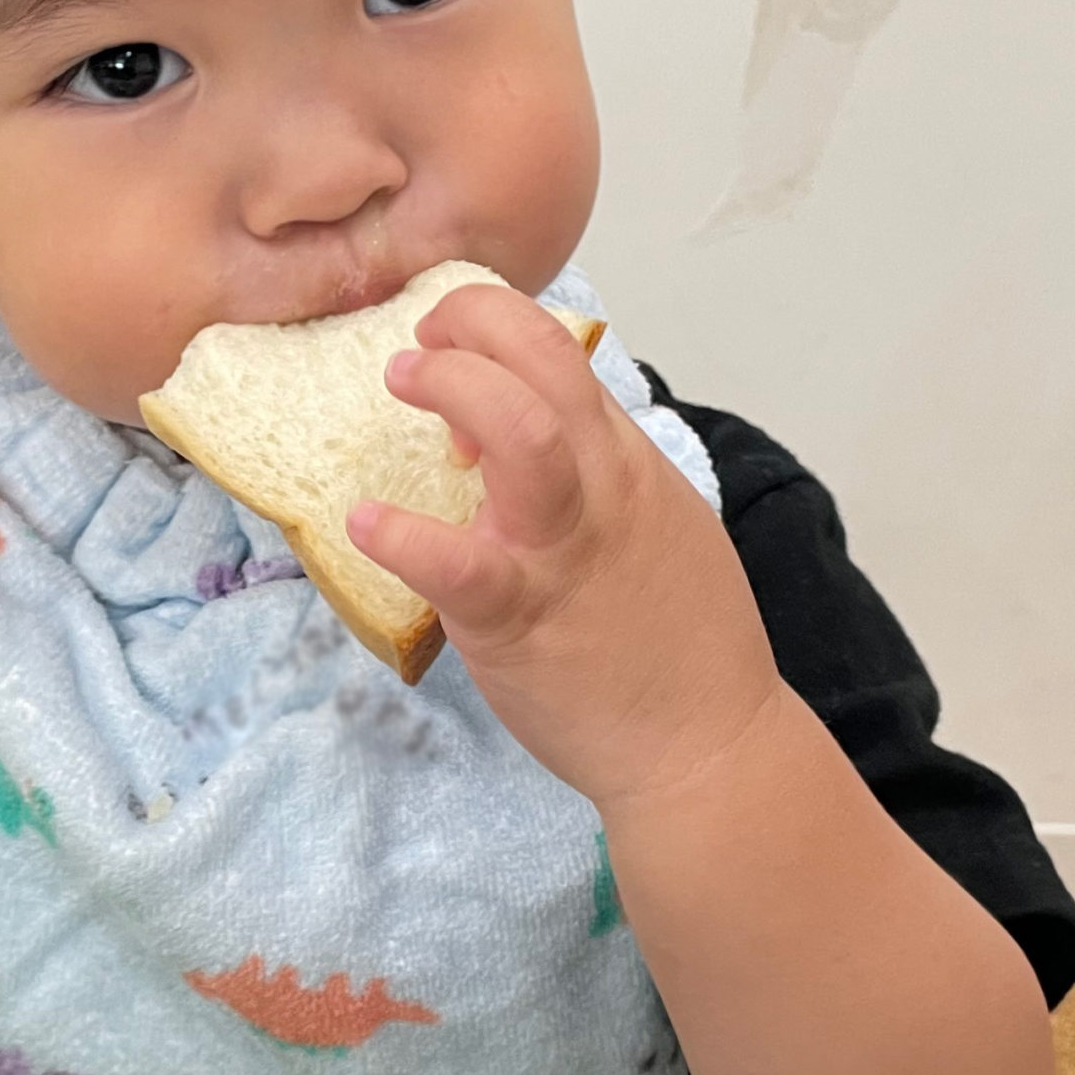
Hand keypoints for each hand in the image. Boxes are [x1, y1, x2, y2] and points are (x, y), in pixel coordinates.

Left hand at [344, 282, 782, 808]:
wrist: (708, 751)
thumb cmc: (679, 645)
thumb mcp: (658, 527)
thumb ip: (596, 477)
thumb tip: (521, 437)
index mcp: (628, 465)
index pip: (565, 356)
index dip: (503, 328)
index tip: (461, 346)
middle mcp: (602, 490)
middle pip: (547, 363)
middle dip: (475, 323)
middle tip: (421, 341)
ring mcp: (560, 551)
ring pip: (523, 434)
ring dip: (454, 388)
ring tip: (402, 381)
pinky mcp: (518, 619)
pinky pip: (456, 565)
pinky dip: (401, 535)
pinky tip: (366, 522)